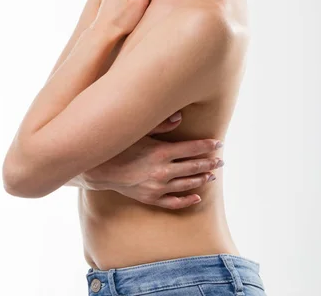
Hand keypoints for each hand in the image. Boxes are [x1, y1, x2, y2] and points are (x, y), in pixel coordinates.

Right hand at [81, 113, 223, 208]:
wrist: (100, 170)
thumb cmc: (119, 146)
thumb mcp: (138, 131)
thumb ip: (160, 124)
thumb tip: (180, 118)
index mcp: (161, 152)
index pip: (192, 148)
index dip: (207, 146)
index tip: (218, 143)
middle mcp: (162, 171)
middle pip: (194, 166)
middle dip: (209, 162)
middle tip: (221, 160)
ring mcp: (157, 187)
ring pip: (187, 184)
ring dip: (202, 179)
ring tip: (212, 175)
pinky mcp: (151, 199)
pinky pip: (174, 202)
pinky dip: (187, 200)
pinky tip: (197, 196)